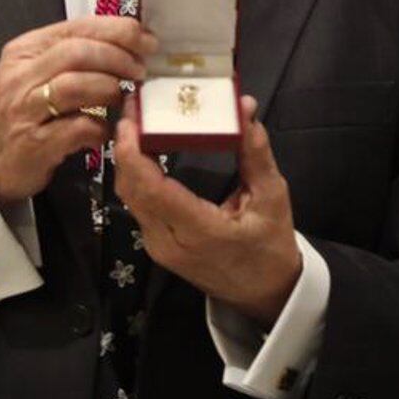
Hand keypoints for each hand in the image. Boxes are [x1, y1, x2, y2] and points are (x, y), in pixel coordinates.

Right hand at [0, 16, 155, 205]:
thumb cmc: (20, 111)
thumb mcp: (36, 73)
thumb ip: (73, 55)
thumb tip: (128, 43)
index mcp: (26, 50)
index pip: (78, 27)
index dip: (118, 31)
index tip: (146, 41)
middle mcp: (21, 76)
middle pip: (78, 52)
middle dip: (119, 58)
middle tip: (140, 71)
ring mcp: (25, 110)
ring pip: (76, 86)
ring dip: (110, 90)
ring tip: (123, 98)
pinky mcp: (34, 144)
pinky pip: (78, 127)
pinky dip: (102, 127)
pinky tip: (107, 130)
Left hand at [113, 94, 301, 327]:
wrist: (266, 293)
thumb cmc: (271, 246)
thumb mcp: (272, 197)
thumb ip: (255, 152)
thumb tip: (244, 106)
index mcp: (198, 231)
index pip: (151, 188)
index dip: (133, 151)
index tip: (131, 117)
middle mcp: (168, 241)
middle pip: (131, 189)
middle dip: (125, 146)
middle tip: (134, 108)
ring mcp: (158, 247)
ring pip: (129, 197)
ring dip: (128, 159)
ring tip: (137, 122)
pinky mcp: (156, 246)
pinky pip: (137, 205)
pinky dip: (136, 175)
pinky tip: (144, 149)